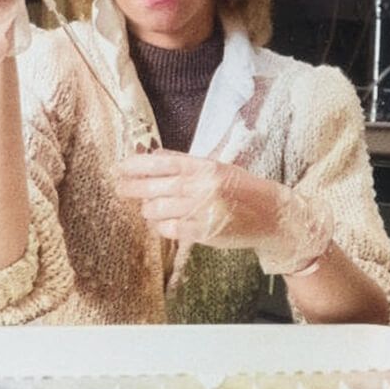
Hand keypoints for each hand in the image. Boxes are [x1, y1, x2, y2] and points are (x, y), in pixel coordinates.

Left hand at [113, 150, 332, 273]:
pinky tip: (159, 221)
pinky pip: (169, 229)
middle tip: (118, 186)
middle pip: (154, 186)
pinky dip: (159, 225)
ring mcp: (200, 211)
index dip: (136, 165)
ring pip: (157, 209)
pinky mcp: (202, 233)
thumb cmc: (243, 188)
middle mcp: (201, 187)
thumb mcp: (217, 166)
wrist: (271, 216)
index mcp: (204, 166)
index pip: (161, 163)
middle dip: (131, 187)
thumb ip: (185, 162)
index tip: (120, 167)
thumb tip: (155, 155)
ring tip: (146, 205)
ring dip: (146, 207)